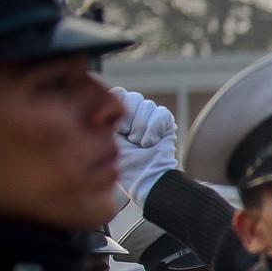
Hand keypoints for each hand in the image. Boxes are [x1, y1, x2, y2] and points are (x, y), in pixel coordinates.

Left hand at [113, 88, 178, 206]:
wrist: (146, 177)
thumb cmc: (124, 164)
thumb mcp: (106, 137)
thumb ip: (107, 114)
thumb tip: (105, 96)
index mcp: (116, 113)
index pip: (117, 93)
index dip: (116, 109)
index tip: (116, 130)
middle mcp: (133, 112)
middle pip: (132, 97)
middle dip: (131, 121)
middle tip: (130, 139)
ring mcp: (150, 116)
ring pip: (147, 105)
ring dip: (142, 128)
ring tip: (140, 143)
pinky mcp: (165, 122)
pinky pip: (161, 113)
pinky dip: (155, 129)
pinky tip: (152, 142)